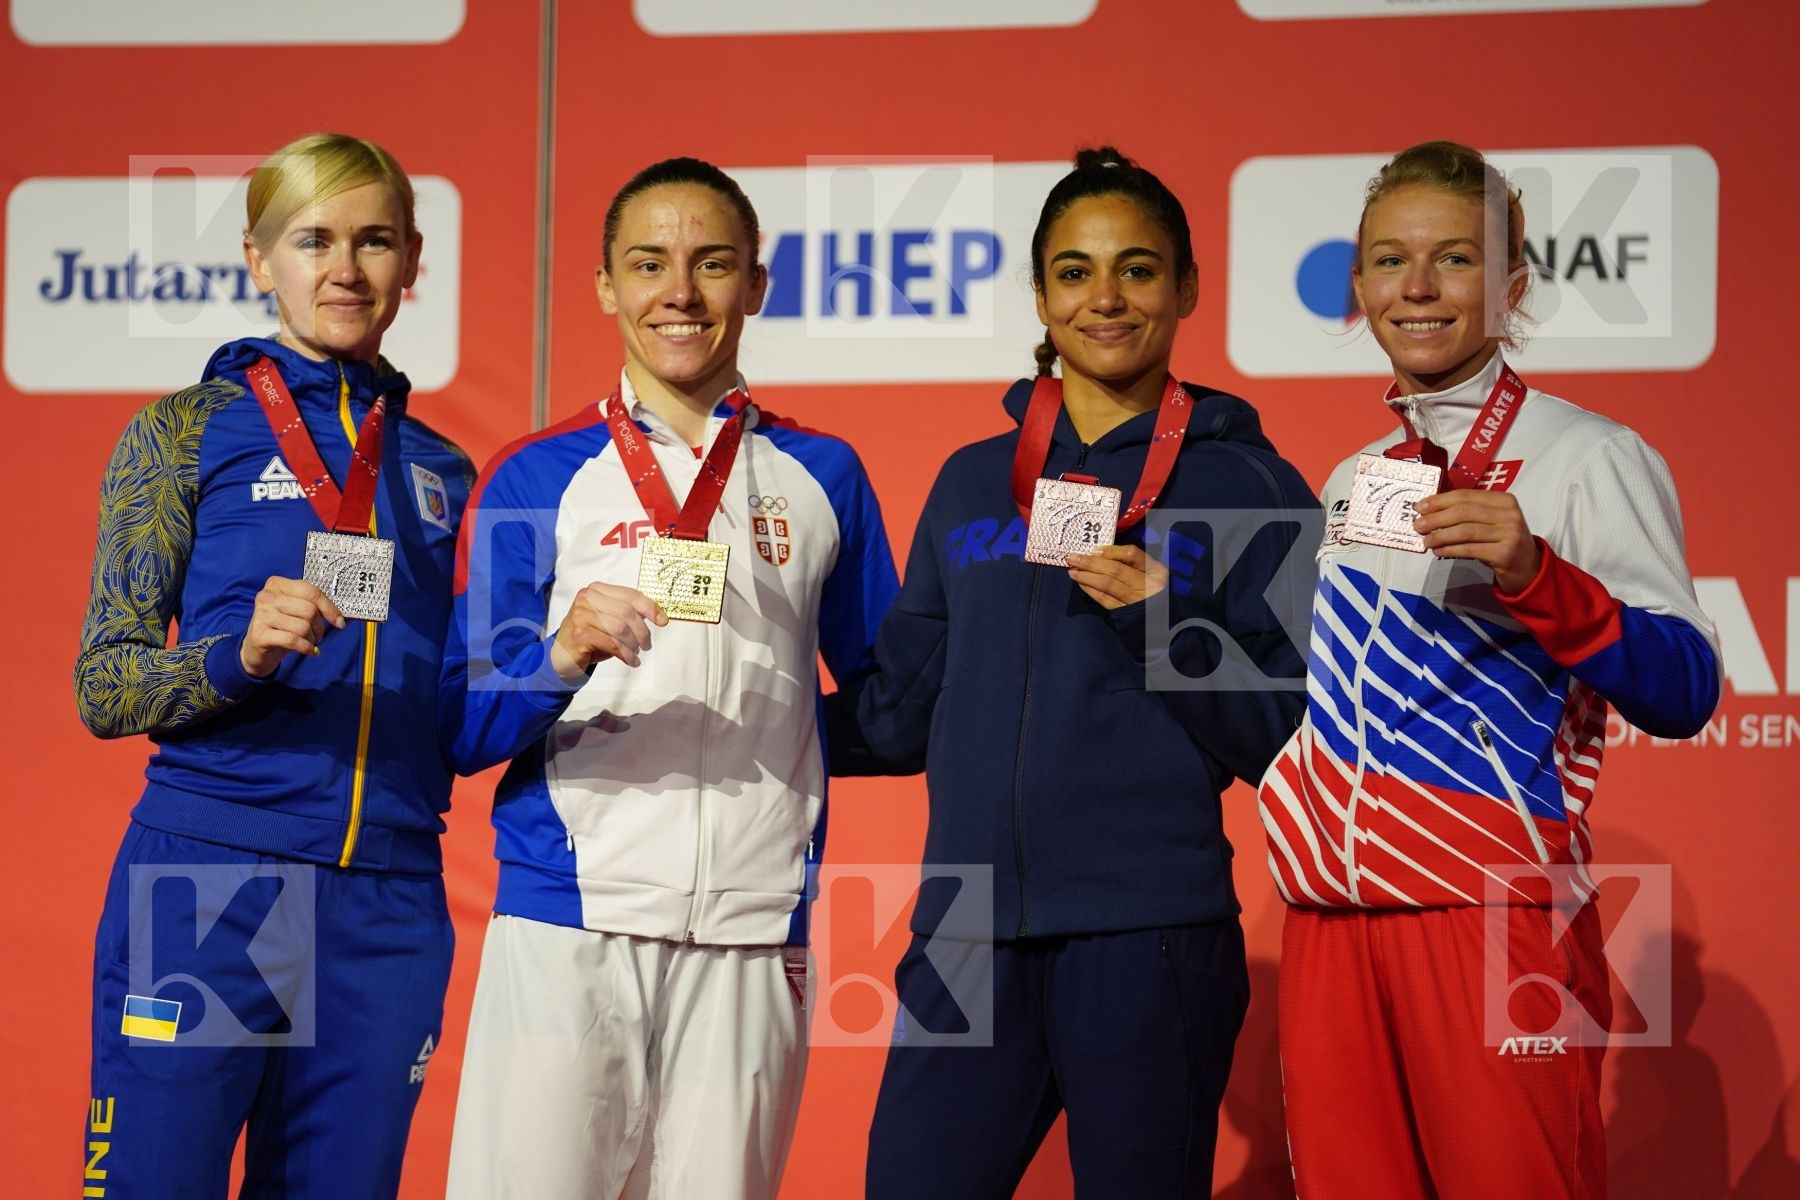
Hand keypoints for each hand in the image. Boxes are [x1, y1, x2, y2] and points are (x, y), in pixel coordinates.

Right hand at [241, 577, 345, 676]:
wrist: (257, 648)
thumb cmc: (281, 626)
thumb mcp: (295, 610)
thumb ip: (312, 605)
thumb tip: (339, 618)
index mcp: (277, 584)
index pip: (311, 592)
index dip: (329, 608)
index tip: (340, 622)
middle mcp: (267, 596)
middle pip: (309, 610)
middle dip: (320, 626)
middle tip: (318, 635)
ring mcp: (261, 615)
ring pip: (302, 626)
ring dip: (313, 638)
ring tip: (310, 641)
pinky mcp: (259, 634)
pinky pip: (293, 640)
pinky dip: (307, 648)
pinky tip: (311, 651)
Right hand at [550, 583, 667, 675]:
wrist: (562, 654)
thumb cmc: (590, 636)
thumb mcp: (609, 620)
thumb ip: (628, 613)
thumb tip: (658, 615)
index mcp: (598, 590)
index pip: (630, 595)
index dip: (650, 608)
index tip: (663, 621)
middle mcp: (587, 598)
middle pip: (627, 612)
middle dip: (642, 631)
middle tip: (647, 645)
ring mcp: (581, 614)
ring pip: (620, 628)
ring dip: (633, 645)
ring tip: (635, 654)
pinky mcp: (579, 633)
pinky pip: (611, 643)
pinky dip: (625, 654)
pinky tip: (630, 660)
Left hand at [1065, 544, 1168, 610]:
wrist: (1161, 623)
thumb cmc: (1152, 591)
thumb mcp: (1151, 574)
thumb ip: (1132, 563)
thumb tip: (1099, 553)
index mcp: (1156, 570)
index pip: (1132, 554)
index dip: (1111, 551)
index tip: (1094, 550)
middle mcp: (1148, 585)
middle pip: (1116, 569)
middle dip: (1091, 562)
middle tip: (1073, 558)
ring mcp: (1136, 600)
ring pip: (1107, 584)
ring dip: (1086, 576)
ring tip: (1072, 571)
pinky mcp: (1126, 613)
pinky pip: (1104, 599)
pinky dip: (1091, 590)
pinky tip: (1081, 583)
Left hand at [1412, 488, 1540, 592]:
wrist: (1528, 567)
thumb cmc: (1502, 541)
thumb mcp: (1490, 521)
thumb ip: (1467, 513)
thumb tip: (1429, 511)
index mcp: (1504, 500)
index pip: (1466, 496)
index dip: (1440, 500)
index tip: (1420, 507)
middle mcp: (1510, 514)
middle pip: (1464, 512)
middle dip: (1436, 518)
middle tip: (1418, 525)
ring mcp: (1510, 534)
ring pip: (1465, 531)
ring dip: (1440, 536)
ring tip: (1426, 541)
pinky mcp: (1505, 554)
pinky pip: (1470, 549)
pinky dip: (1450, 549)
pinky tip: (1438, 550)